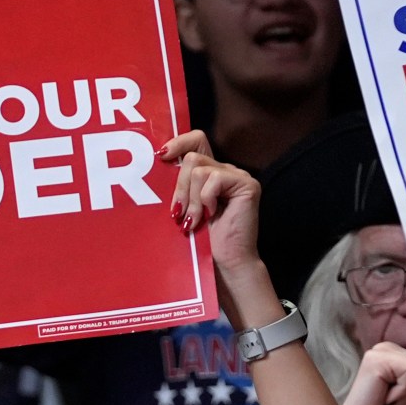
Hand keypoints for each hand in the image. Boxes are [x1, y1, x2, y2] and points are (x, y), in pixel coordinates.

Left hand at [163, 131, 266, 291]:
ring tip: (194, 221)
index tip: (161, 157)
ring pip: (199, 169)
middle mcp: (225, 169)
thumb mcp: (182, 207)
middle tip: (179, 213)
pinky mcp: (247, 184)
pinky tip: (211, 215)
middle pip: (191, 158)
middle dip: (179, 187)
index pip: (195, 140)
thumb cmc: (201, 242)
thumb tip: (158, 161)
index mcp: (209, 172)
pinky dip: (205, 200)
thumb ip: (177, 185)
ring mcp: (237, 175)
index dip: (178, 142)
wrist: (223, 264)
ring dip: (191, 199)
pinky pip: (214, 179)